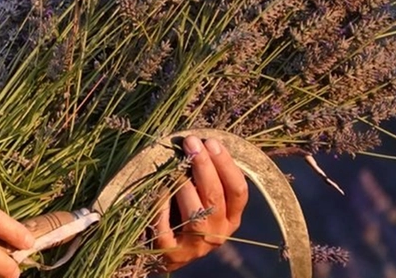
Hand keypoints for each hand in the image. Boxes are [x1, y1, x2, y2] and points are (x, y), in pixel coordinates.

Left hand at [151, 136, 247, 271]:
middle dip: (204, 166)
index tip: (211, 142)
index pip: (238, 190)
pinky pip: (167, 229)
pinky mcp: (174, 254)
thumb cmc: (184, 213)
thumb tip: (198, 143)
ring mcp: (197, 245)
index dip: (226, 165)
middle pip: (216, 197)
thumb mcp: (201, 197)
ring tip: (175, 168)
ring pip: (197, 214)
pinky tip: (158, 192)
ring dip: (185, 187)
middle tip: (191, 143)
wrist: (165, 252)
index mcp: (231, 217)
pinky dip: (162, 209)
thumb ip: (204, 177)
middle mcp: (219, 232)